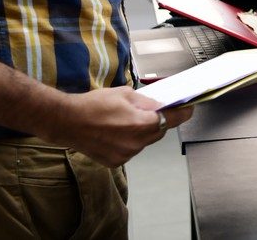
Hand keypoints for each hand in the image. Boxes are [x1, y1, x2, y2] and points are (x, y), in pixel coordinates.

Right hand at [53, 87, 192, 166]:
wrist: (68, 121)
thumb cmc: (93, 105)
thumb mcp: (125, 93)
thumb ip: (146, 101)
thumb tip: (160, 104)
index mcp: (141, 124)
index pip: (171, 120)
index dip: (182, 113)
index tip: (189, 109)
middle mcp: (136, 143)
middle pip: (158, 132)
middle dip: (158, 121)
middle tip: (151, 110)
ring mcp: (126, 154)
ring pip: (144, 142)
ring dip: (142, 131)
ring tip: (125, 120)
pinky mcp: (116, 161)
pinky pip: (131, 149)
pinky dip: (129, 141)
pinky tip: (116, 131)